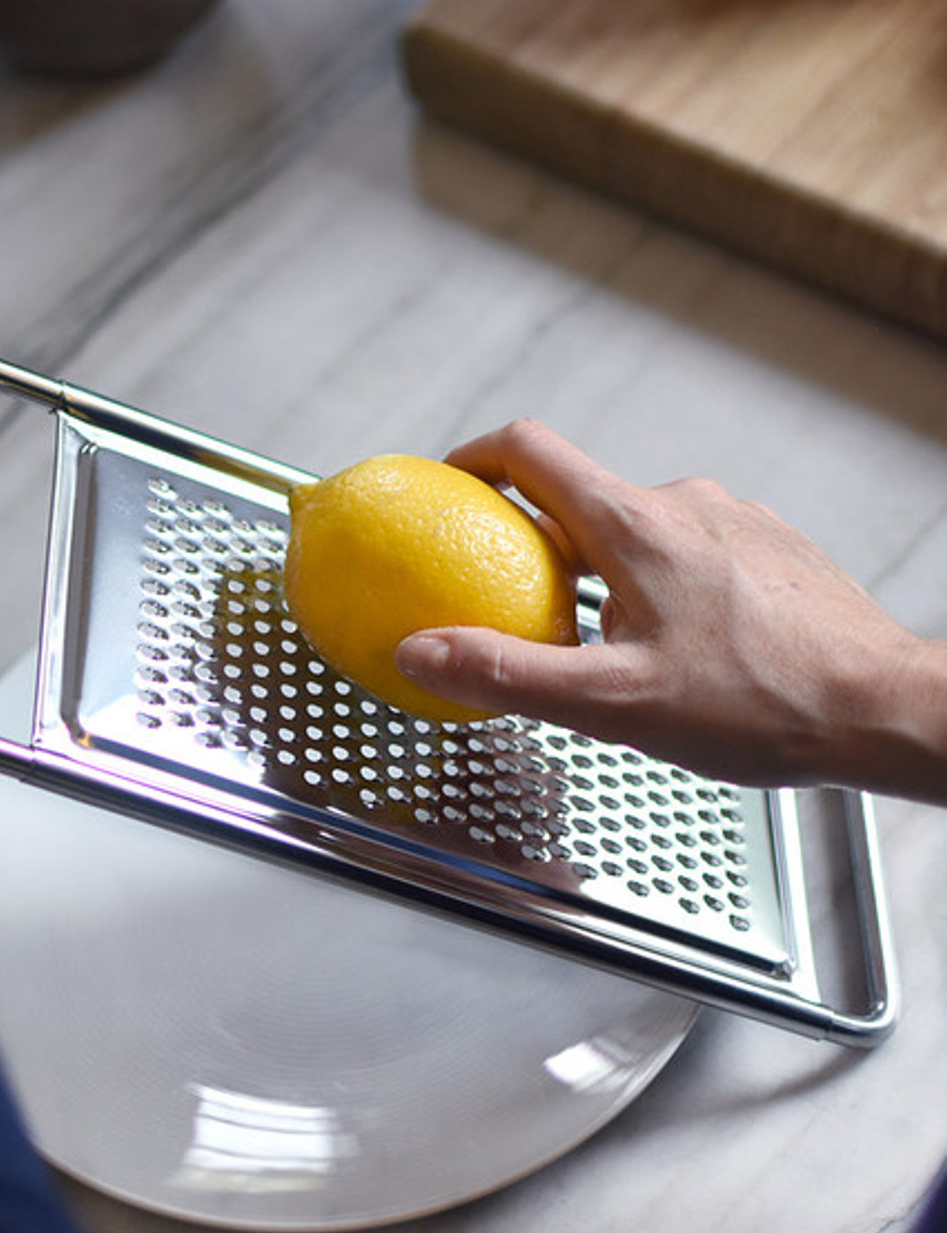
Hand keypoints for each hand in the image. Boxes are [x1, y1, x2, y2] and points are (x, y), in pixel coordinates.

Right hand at [396, 418, 946, 799]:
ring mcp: (732, 519)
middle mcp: (683, 502)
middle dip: (536, 542)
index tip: (450, 487)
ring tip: (605, 644)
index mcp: (633, 525)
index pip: (529, 449)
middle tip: (516, 601)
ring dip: (603, 570)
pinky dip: (658, 582)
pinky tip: (676, 645)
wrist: (885, 708)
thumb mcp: (613, 704)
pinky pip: (687, 548)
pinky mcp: (767, 546)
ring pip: (636, 529)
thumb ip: (507, 674)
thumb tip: (421, 652)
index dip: (474, 457)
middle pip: (579, 496)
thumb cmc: (761, 705)